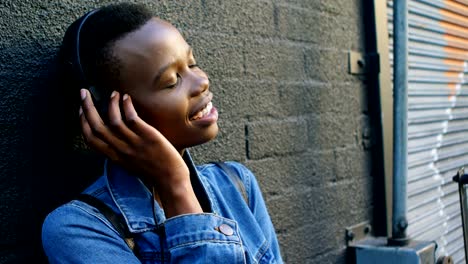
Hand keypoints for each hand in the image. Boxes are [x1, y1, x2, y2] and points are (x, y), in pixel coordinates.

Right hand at [79, 89, 201, 215]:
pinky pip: (132, 118)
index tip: (81, 109)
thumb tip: (116, 137)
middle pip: (97, 126)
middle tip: (83, 92)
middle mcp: (121, 150)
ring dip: (111, 104)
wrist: (171, 181)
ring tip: (114, 94)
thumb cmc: (154, 172)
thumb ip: (121, 152)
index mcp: (114, 157)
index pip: (91, 139)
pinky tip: (127, 98)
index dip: (82, 122)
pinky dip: (126, 106)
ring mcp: (134, 143)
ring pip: (113, 120)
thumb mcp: (130, 164)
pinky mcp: (148, 137)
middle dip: (87, 107)